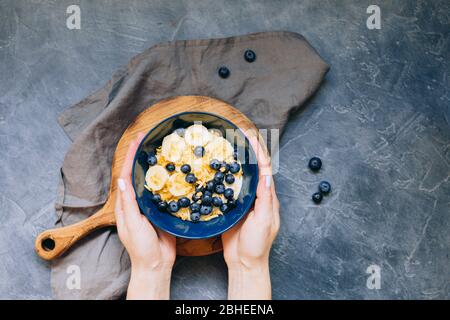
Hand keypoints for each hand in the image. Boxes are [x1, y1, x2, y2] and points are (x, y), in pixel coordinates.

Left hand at [115, 133, 175, 299]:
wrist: (156, 264)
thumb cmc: (141, 246)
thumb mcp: (133, 224)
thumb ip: (128, 203)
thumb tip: (122, 179)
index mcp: (126, 203)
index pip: (127, 174)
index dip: (131, 156)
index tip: (136, 140)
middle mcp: (137, 201)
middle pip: (138, 173)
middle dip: (140, 155)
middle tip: (147, 137)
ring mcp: (150, 205)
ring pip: (152, 180)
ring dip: (154, 164)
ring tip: (160, 148)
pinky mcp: (162, 210)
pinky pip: (165, 191)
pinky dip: (168, 179)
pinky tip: (175, 172)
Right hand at [222, 134, 279, 299]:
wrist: (244, 263)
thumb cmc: (257, 244)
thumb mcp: (263, 221)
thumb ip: (264, 199)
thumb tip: (265, 175)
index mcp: (267, 197)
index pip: (264, 168)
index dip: (258, 151)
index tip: (250, 136)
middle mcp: (256, 196)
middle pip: (253, 168)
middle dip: (248, 150)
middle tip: (238, 135)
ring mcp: (243, 201)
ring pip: (240, 176)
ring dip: (236, 160)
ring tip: (227, 146)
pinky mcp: (231, 207)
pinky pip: (227, 189)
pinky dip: (224, 177)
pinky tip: (215, 170)